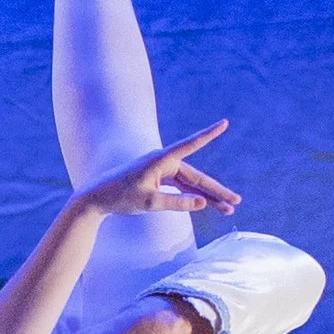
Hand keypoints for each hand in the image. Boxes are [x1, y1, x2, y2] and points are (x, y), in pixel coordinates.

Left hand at [73, 124, 238, 223]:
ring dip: (208, 197)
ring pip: (191, 185)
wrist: (97, 199)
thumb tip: (201, 203)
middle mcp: (164, 162)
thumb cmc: (120, 197)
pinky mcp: (158, 181)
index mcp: (161, 160)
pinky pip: (182, 188)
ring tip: (228, 210)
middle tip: (236, 203)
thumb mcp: (148, 202)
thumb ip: (176, 202)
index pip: (190, 145)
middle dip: (216, 192)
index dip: (209, 135)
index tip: (224, 123)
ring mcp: (162, 172)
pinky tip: (208, 205)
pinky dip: (194, 197)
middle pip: (197, 177)